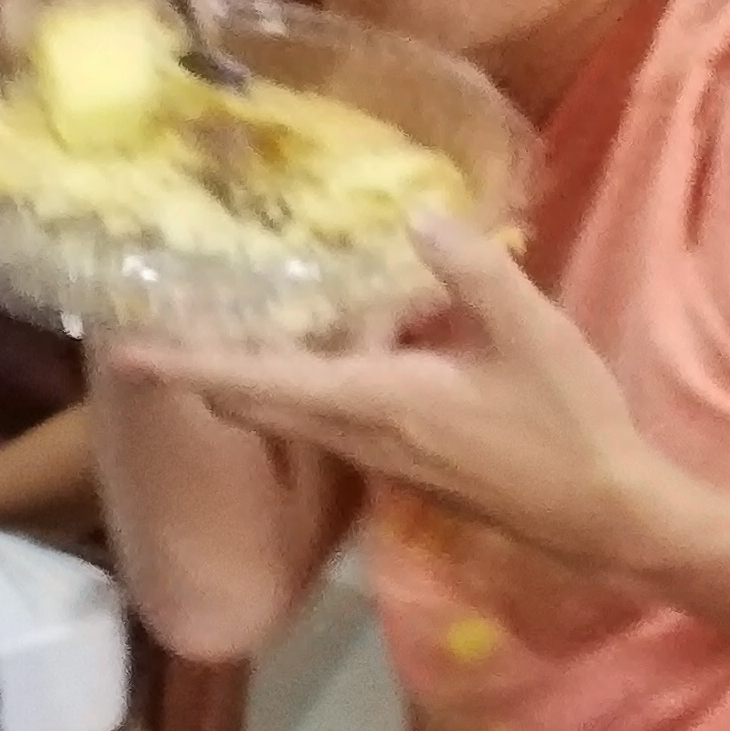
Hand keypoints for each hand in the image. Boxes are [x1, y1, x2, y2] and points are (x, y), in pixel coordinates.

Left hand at [116, 219, 693, 584]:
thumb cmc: (569, 424)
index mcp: (374, 400)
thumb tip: (415, 216)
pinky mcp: (397, 460)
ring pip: (288, 408)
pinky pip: (328, 414)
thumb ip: (473, 275)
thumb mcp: (534, 336)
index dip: (187, 367)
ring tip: (245, 304)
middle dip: (202, 366)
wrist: (605, 514)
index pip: (257, 383)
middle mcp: (356, 433)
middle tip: (165, 314)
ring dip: (261, 367)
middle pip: (250, 402)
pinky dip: (312, 376)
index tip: (123, 355)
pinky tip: (352, 330)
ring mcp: (375, 453)